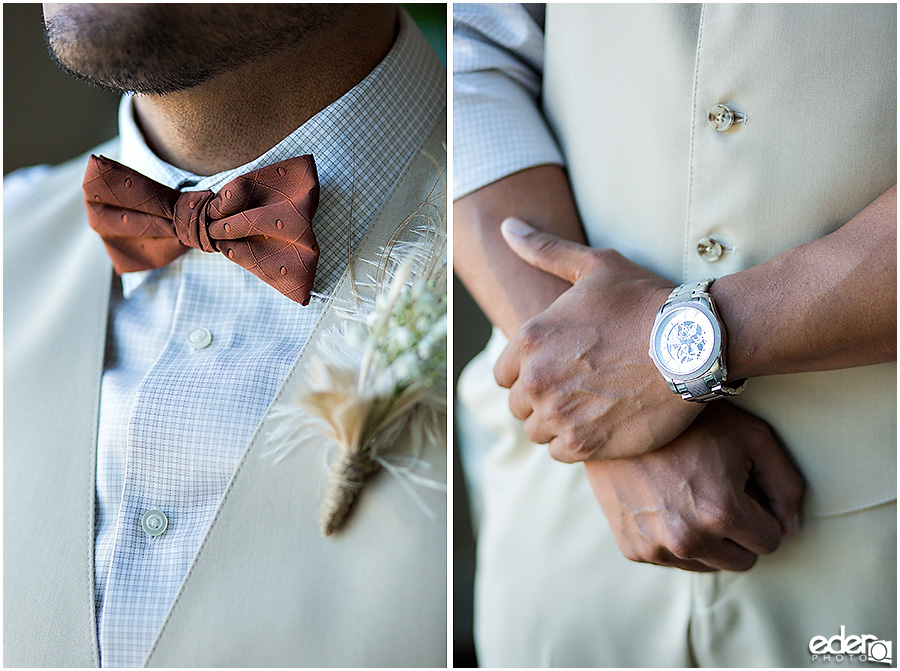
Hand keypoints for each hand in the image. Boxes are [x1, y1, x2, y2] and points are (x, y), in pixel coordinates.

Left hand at [494, 217, 699, 460]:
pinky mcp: (585, 442)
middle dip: (542, 399)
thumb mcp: (594, 265)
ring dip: (558, 423)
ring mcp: (559, 413)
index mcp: (529, 338)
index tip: (557, 370)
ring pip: (538, 431)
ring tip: (591, 408)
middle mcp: (536, 378)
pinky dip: (576, 443)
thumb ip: (544, 249)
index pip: (504, 374)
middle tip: (578, 390)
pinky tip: (601, 425)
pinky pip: (560, 452)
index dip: (528, 373)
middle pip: (520, 405)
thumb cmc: (645, 300)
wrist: (694, 342)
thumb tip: (507, 226)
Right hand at [584, 402, 803, 571]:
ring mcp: (656, 546)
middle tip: (716, 492)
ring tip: (688, 495)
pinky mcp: (633, 548)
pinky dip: (674, 539)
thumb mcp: (753, 437)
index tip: (745, 490)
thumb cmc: (690, 421)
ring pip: (707, 564)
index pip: (770, 541)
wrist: (621, 416)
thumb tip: (790, 530)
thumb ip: (786, 485)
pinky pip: (672, 560)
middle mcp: (688, 538)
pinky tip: (663, 503)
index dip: (762, 513)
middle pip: (741, 560)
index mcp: (721, 512)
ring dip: (707, 540)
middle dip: (738, 532)